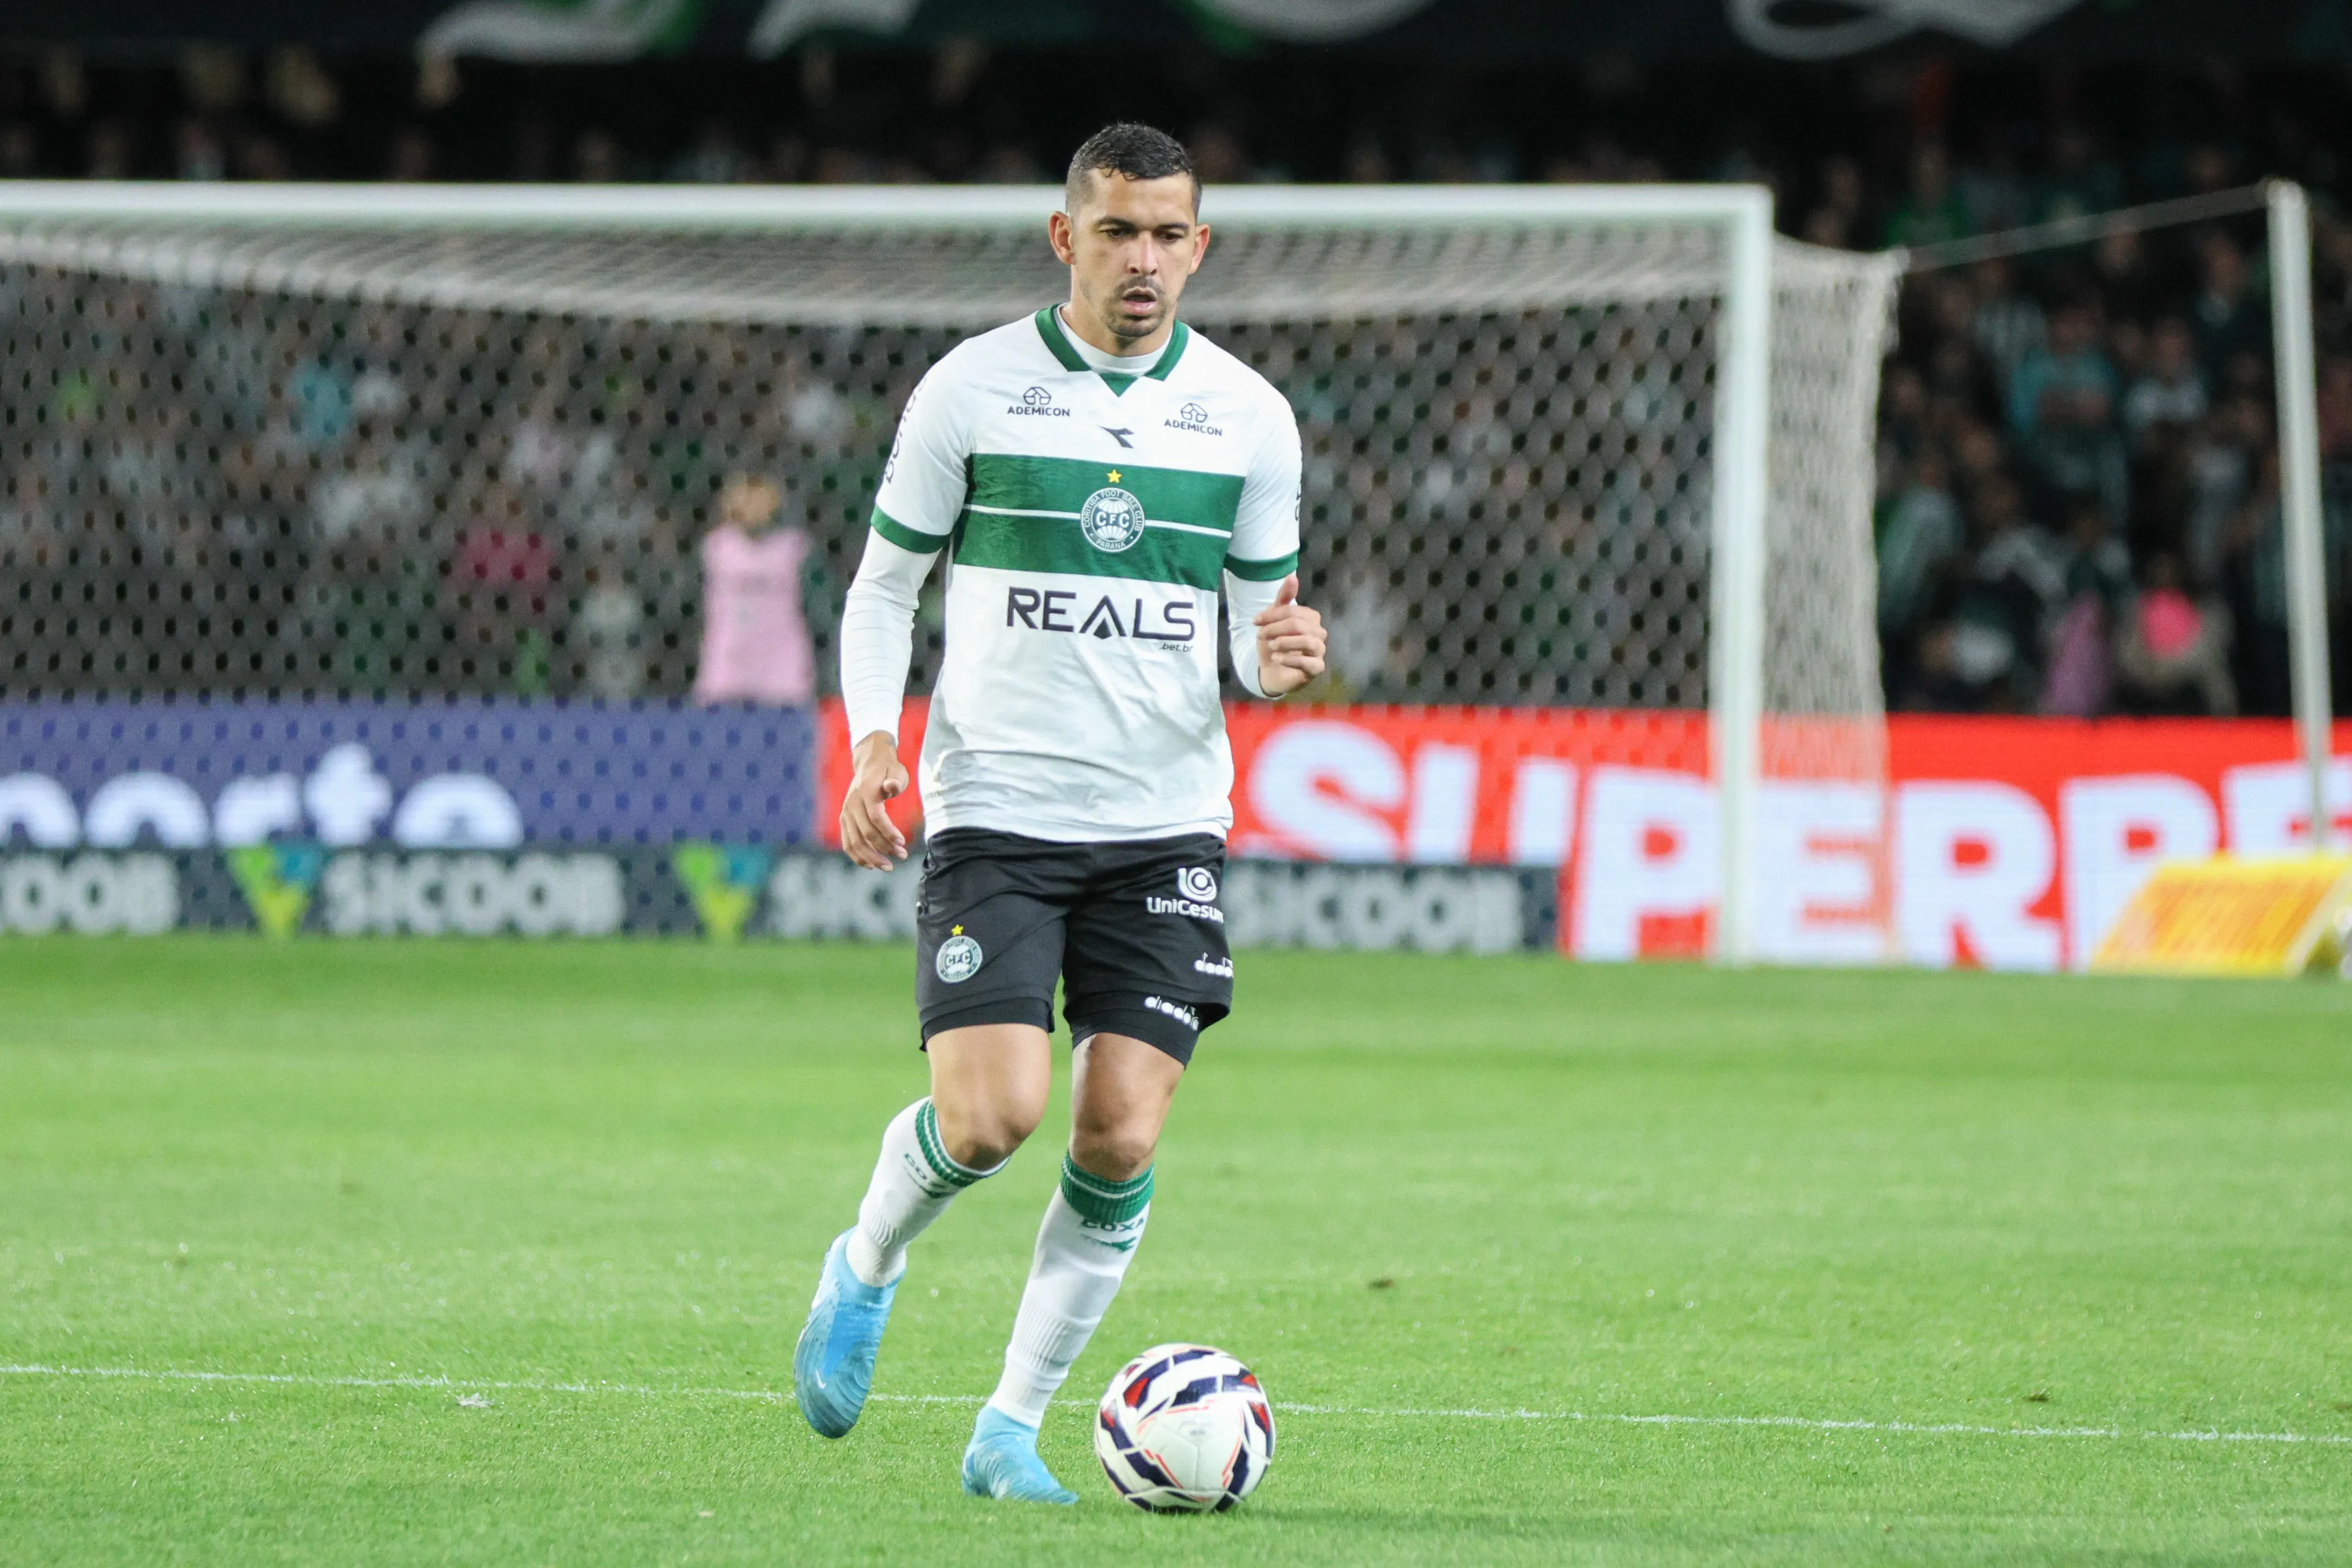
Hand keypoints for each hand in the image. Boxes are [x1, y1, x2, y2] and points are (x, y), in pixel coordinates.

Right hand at [839, 731, 909, 868]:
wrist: (869, 763)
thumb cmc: (888, 770)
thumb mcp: (897, 771)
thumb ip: (895, 780)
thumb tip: (891, 786)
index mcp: (866, 791)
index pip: (876, 817)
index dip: (889, 832)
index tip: (903, 843)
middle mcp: (853, 803)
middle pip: (866, 833)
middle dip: (885, 848)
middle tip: (902, 856)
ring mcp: (846, 812)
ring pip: (855, 841)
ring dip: (871, 857)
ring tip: (888, 867)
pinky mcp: (844, 819)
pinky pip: (847, 842)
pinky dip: (856, 856)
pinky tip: (870, 865)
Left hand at [1253, 574, 1326, 696]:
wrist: (1271, 671)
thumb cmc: (1275, 643)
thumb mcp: (1274, 620)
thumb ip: (1283, 599)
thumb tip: (1292, 576)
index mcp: (1311, 618)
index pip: (1294, 611)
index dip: (1273, 615)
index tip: (1255, 621)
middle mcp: (1319, 633)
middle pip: (1299, 625)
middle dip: (1276, 628)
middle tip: (1260, 635)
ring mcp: (1319, 651)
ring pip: (1308, 641)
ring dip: (1285, 642)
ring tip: (1271, 646)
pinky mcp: (1316, 668)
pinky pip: (1310, 662)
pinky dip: (1291, 659)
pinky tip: (1277, 658)